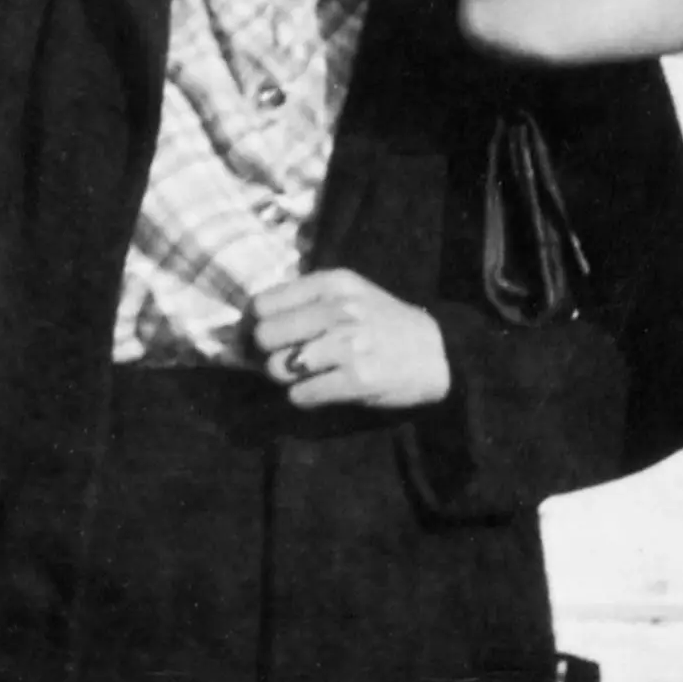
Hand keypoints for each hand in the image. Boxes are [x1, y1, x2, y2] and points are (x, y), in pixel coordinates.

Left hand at [248, 269, 450, 413]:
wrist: (437, 353)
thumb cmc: (382, 324)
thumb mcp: (348, 295)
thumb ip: (302, 302)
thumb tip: (244, 328)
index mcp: (333, 283)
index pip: (262, 304)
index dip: (254, 326)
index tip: (265, 339)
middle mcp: (340, 310)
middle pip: (265, 337)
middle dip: (269, 354)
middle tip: (288, 360)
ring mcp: (349, 345)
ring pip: (279, 368)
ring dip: (287, 378)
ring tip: (310, 375)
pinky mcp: (358, 379)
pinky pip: (301, 395)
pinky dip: (305, 398)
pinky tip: (324, 389)